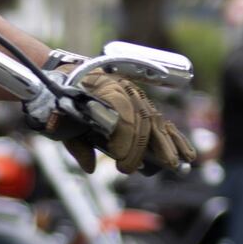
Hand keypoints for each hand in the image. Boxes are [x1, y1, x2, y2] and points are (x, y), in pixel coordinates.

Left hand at [50, 75, 197, 174]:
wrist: (60, 74)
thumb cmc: (58, 99)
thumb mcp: (59, 121)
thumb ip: (75, 144)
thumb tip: (90, 167)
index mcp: (103, 87)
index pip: (123, 114)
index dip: (125, 140)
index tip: (121, 162)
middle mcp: (122, 88)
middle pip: (142, 117)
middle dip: (145, 146)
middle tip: (143, 168)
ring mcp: (133, 94)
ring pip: (155, 119)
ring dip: (169, 142)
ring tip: (180, 162)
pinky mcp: (139, 102)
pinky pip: (159, 119)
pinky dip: (172, 136)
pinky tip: (185, 151)